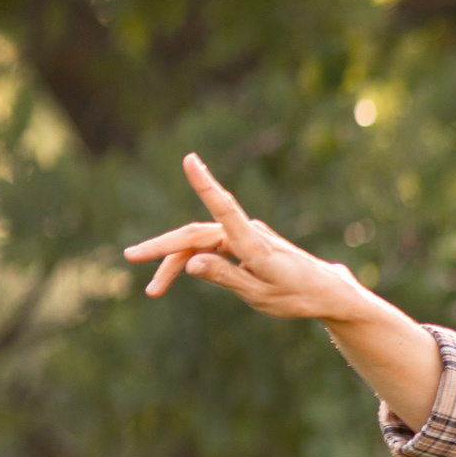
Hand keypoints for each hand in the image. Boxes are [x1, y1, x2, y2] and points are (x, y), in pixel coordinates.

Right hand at [124, 154, 376, 322]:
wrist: (326, 292)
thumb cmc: (297, 296)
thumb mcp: (259, 295)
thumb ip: (224, 277)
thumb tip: (190, 263)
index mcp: (254, 245)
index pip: (225, 209)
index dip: (206, 185)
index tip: (190, 160)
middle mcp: (248, 233)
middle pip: (196, 235)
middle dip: (162, 248)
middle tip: (130, 256)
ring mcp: (245, 236)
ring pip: (199, 244)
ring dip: (174, 263)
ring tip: (153, 290)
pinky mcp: (244, 242)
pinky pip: (209, 249)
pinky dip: (191, 262)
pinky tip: (172, 277)